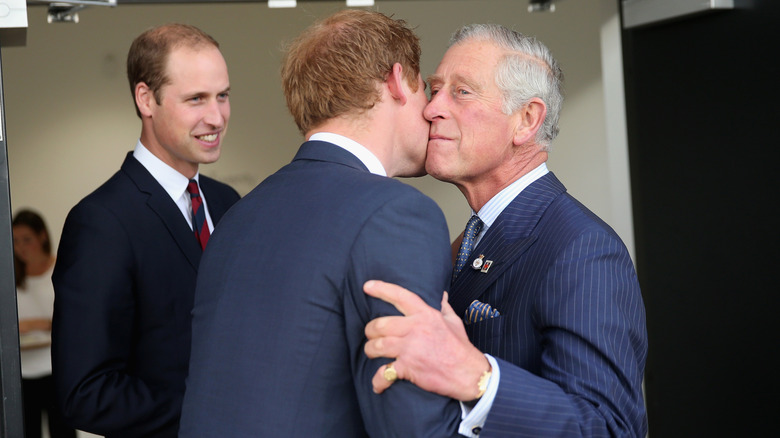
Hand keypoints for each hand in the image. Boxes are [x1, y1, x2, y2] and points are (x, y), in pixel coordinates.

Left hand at [363, 280, 489, 400]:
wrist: (468, 374)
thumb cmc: (460, 348)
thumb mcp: (454, 323)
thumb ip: (444, 307)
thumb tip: (441, 295)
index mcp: (426, 315)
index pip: (400, 296)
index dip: (381, 289)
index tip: (367, 286)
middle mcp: (416, 329)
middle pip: (380, 324)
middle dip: (370, 330)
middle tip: (371, 335)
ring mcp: (410, 349)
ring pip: (377, 346)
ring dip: (370, 350)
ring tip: (372, 353)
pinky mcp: (408, 368)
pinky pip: (384, 373)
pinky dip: (378, 381)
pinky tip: (378, 385)